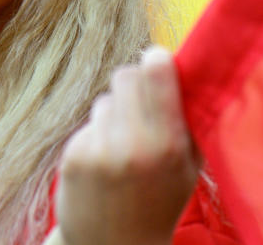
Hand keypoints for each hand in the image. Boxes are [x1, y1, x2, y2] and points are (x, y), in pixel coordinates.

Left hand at [56, 46, 198, 244]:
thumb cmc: (160, 202)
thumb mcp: (189, 167)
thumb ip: (189, 119)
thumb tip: (183, 65)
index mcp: (167, 145)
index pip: (154, 72)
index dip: (157, 61)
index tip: (158, 60)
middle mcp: (131, 144)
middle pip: (126, 75)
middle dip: (135, 84)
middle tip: (142, 105)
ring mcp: (98, 149)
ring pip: (105, 99)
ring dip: (115, 113)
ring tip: (125, 146)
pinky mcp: (73, 155)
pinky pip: (89, 123)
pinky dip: (98, 134)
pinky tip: (105, 162)